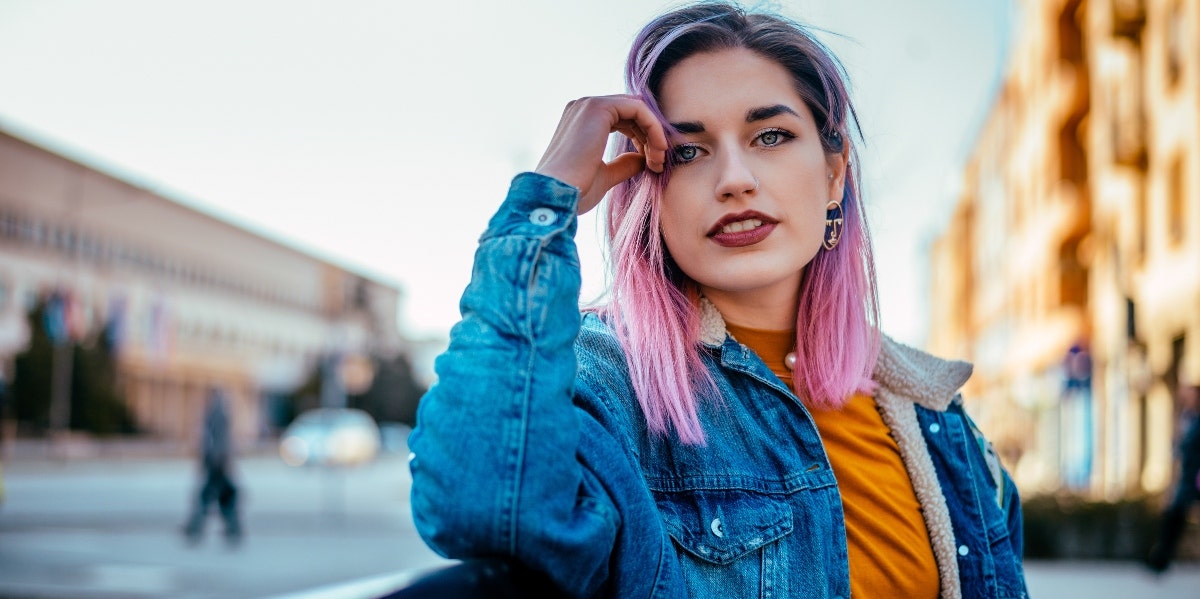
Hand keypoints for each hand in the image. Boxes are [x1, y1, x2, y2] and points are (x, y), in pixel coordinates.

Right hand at [535, 95, 667, 214]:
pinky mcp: (598, 108)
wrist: (557, 195)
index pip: (623, 120)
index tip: (652, 164)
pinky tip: (658, 149)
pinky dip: (654, 127)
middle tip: (659, 163)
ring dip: (654, 134)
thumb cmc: (576, 190)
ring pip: (637, 109)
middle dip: (650, 136)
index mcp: (582, 122)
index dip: (642, 139)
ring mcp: (589, 105)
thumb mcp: (604, 175)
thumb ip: (623, 164)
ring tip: (659, 161)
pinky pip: (638, 109)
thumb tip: (643, 158)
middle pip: (632, 112)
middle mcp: (583, 108)